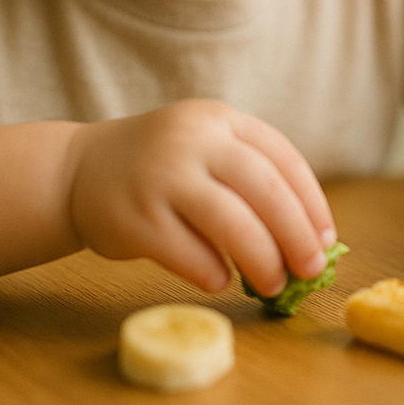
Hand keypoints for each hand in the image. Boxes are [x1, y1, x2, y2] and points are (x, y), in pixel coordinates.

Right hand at [66, 99, 336, 296]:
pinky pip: (189, 253)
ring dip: (262, 260)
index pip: (283, 158)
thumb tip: (309, 239)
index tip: (326, 239)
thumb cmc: (160, 167)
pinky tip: (220, 279)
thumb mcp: (203, 147)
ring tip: (273, 285)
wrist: (78, 170)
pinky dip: (213, 272)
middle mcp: (192, 140)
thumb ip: (248, 177)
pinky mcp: (136, 218)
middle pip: (264, 189)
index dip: (311, 202)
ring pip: (231, 223)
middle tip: (310, 270)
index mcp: (219, 119)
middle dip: (296, 235)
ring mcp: (162, 177)